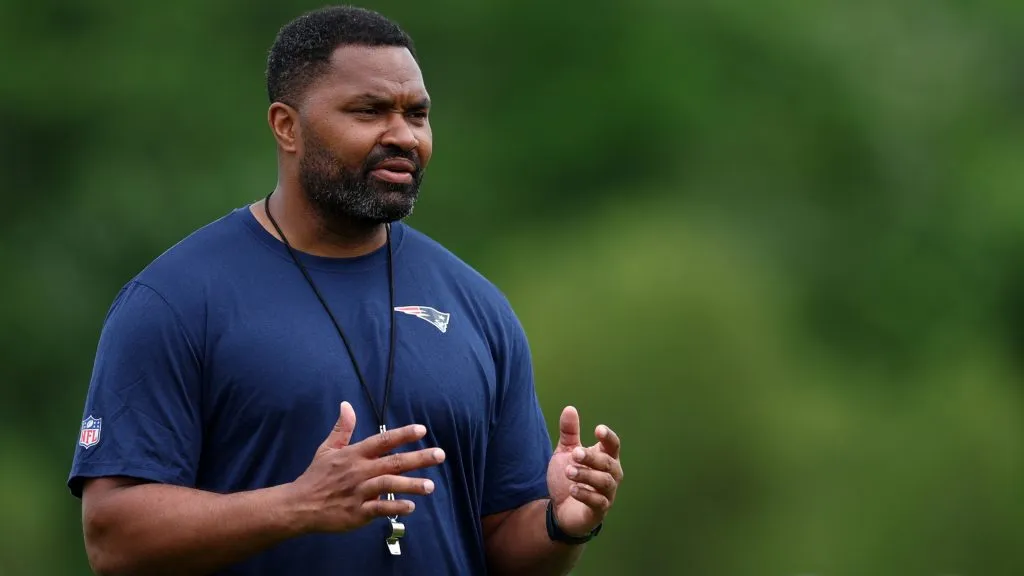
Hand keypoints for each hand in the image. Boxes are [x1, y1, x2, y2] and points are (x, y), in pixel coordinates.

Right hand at [289, 401, 445, 533]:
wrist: (299, 505)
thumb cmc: (316, 476)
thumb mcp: (327, 449)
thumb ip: (342, 429)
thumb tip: (346, 405)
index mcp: (354, 455)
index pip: (382, 440)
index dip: (402, 434)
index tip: (422, 429)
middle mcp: (359, 471)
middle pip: (393, 461)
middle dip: (418, 458)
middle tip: (440, 455)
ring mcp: (358, 492)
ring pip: (388, 484)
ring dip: (411, 484)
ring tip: (430, 486)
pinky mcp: (357, 512)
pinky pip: (379, 508)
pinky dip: (395, 506)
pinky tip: (411, 506)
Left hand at [547, 406, 622, 537]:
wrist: (561, 510)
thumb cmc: (569, 478)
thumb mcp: (566, 453)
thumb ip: (569, 433)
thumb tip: (569, 408)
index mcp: (605, 458)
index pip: (613, 445)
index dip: (608, 437)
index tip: (598, 430)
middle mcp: (611, 475)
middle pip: (608, 463)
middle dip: (592, 457)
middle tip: (574, 453)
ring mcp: (607, 494)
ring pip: (604, 482)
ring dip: (587, 475)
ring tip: (569, 471)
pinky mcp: (599, 511)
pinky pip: (598, 502)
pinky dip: (586, 494)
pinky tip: (573, 489)